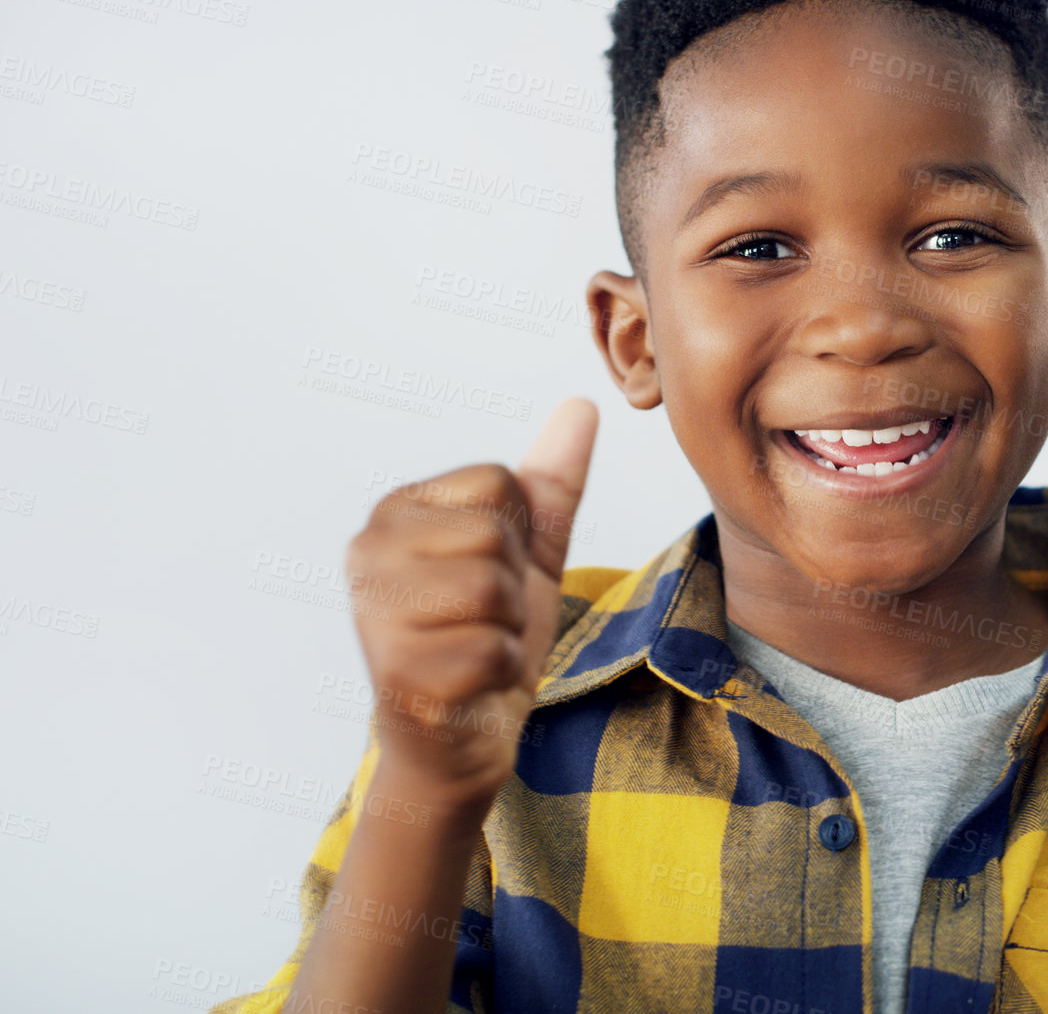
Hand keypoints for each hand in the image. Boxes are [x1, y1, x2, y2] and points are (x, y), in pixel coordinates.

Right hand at [346, 398, 598, 808]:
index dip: (519, 537)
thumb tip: (582, 407)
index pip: (501, 482)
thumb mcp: (532, 555)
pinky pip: (491, 649)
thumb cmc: (487, 640)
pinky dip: (498, 674)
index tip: (491, 578)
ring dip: (508, 631)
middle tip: (484, 623)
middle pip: (498, 532)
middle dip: (514, 586)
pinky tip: (468, 687)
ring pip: (495, 588)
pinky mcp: (396, 673)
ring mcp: (374, 612)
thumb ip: (550, 485)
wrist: (463, 741)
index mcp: (395, 510)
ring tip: (476, 650)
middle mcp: (366, 551)